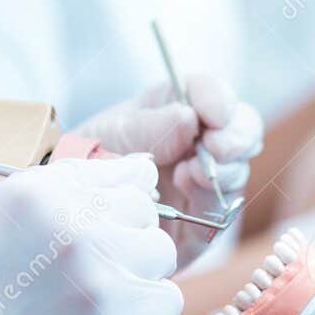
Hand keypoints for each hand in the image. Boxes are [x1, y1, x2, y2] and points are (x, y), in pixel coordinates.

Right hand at [0, 157, 180, 314]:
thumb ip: (64, 196)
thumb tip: (144, 171)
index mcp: (36, 194)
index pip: (119, 177)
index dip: (115, 208)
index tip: (104, 232)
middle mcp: (72, 227)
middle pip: (141, 214)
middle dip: (124, 242)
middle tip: (86, 281)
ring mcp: (99, 279)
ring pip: (160, 255)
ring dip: (137, 277)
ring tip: (92, 306)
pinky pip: (165, 302)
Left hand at [75, 75, 262, 258]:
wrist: (73, 215)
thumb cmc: (86, 164)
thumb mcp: (110, 135)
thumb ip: (149, 126)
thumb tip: (191, 118)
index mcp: (172, 110)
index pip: (208, 93)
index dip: (219, 99)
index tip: (215, 114)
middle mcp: (195, 144)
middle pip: (241, 128)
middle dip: (237, 135)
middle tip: (217, 146)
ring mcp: (202, 182)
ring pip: (238, 169)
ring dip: (223, 167)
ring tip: (189, 171)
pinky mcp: (202, 221)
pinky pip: (224, 210)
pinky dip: (211, 197)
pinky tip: (187, 189)